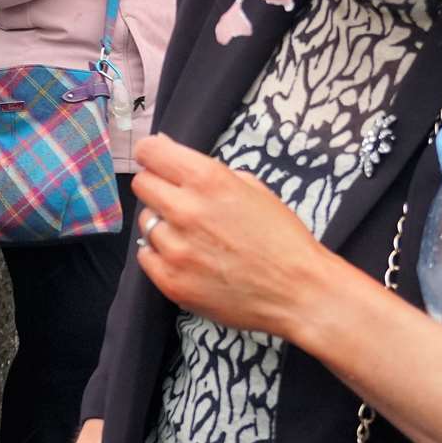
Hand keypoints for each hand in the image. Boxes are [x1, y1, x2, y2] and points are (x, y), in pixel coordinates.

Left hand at [131, 135, 329, 338]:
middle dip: (157, 187)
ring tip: (194, 236)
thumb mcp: (253, 188)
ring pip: (146, 222)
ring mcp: (175, 249)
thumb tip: (167, 151)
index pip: (150, 152)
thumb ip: (208, 169)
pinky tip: (189, 258)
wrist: (299, 292)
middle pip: (142, 185)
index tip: (157, 161)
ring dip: (163, 224)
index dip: (152, 154)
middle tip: (179, 200)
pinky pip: (146, 255)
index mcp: (208, 180)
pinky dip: (162, 254)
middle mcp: (186, 210)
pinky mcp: (170, 282)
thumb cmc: (282, 237)